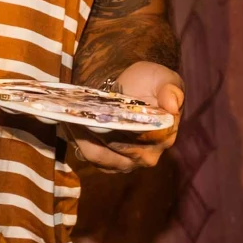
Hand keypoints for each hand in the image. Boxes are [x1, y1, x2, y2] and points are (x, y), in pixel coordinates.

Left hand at [68, 62, 184, 172]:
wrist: (135, 89)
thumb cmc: (150, 82)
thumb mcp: (163, 77)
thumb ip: (170, 88)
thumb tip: (172, 105)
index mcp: (164, 136)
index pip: (136, 140)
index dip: (113, 129)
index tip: (94, 115)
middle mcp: (148, 156)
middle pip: (114, 150)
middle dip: (92, 132)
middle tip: (73, 115)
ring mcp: (130, 163)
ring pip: (100, 157)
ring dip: (82, 139)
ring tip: (70, 120)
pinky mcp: (113, 165)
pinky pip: (93, 160)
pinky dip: (81, 144)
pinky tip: (73, 127)